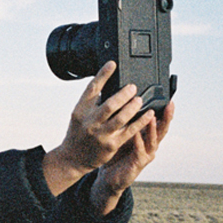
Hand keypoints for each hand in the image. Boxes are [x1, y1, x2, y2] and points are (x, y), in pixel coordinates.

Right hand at [42, 62, 157, 195]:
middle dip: (123, 94)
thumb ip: (92, 102)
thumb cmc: (79, 133)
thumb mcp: (80, 114)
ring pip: (120, 119)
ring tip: (140, 99)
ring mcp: (100, 134)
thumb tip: (109, 84)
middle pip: (108, 105)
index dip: (102, 75)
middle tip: (133, 87)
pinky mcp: (111, 145)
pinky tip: (149, 114)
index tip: (112, 64)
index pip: (92, 89)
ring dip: (133, 107)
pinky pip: (129, 131)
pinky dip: (140, 122)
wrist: (73, 158)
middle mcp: (90, 122)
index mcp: (81, 110)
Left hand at [88, 99, 174, 215]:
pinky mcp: (138, 164)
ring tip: (152, 117)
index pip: (159, 122)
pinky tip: (136, 134)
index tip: (168, 99)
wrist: (109, 177)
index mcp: (146, 136)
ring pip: (153, 140)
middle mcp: (150, 145)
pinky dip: (138, 142)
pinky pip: (140, 151)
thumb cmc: (116, 153)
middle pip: (162, 129)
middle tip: (169, 105)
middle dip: (166, 117)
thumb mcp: (122, 133)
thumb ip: (126, 120)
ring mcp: (146, 155)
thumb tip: (123, 100)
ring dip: (153, 128)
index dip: (164, 112)